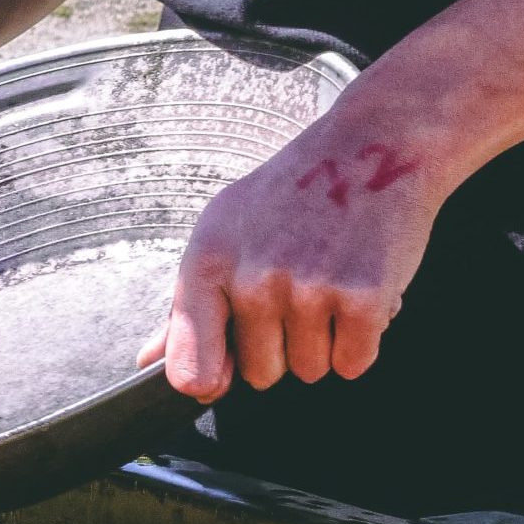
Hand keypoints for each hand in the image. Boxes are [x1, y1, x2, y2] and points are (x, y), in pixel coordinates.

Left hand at [137, 118, 446, 401]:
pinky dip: (361, 340)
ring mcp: (307, 288)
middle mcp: (252, 278)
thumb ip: (187, 306)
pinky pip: (352, 364)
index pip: (188, 370)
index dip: (210, 380)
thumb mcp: (224, 232)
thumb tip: (148, 363)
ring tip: (330, 282)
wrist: (375, 142)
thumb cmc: (293, 193)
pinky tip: (358, 293)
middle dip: (282, 346)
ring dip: (324, 342)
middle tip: (298, 290)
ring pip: (309, 370)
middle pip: (260, 375)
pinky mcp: (362, 297)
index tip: (225, 372)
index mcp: (207, 263)